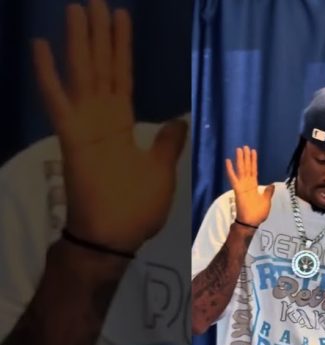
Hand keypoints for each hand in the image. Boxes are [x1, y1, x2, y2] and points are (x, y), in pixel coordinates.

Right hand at [32, 0, 185, 250]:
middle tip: (94, 0)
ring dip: (78, 41)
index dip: (122, 47)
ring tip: (76, 8)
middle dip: (98, 34)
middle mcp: (102, 118)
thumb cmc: (139, 207)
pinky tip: (41, 45)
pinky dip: (47, 75)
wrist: (115, 236)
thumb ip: (167, 143)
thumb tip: (179, 120)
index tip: (121, 18)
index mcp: (123, 124)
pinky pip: (56, 100)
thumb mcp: (162, 170)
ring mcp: (84, 125)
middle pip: (101, 66)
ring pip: (81, 73)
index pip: (122, 76)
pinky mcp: (70, 136)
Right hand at [225, 145, 273, 225]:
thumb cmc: (258, 213)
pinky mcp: (237, 189)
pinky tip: (228, 161)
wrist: (251, 222)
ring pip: (240, 169)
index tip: (253, 151)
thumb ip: (268, 192)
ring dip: (239, 159)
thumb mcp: (267, 201)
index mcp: (254, 186)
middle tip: (245, 146)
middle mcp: (247, 184)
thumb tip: (272, 185)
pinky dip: (230, 169)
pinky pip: (233, 178)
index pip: (253, 170)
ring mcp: (241, 186)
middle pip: (246, 167)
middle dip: (246, 157)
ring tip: (239, 149)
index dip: (253, 161)